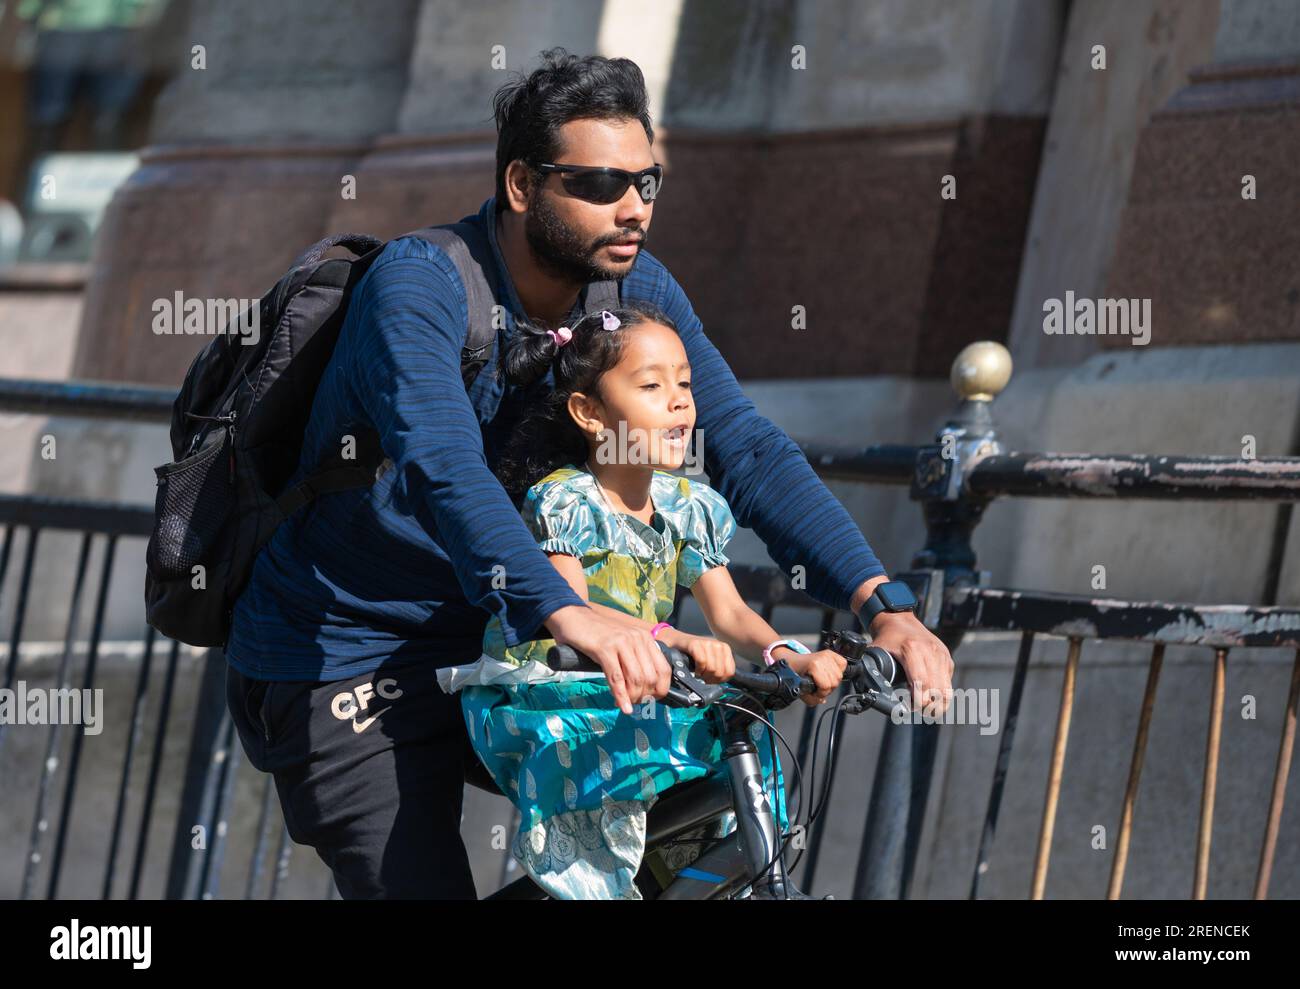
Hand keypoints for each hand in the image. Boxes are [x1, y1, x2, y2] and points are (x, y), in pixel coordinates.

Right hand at [544, 605, 670, 714]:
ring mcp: (621, 643)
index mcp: (645, 638)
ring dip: (632, 697)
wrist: (573, 617)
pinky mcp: (604, 649)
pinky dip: (621, 696)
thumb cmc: (597, 633)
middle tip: (634, 703)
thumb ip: (635, 659)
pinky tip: (621, 706)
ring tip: (625, 703)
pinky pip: (617, 678)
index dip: (661, 689)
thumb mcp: (623, 643)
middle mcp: (637, 639)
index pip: (664, 669)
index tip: (651, 700)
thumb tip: (645, 687)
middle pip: (651, 678)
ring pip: (636, 679)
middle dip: (644, 696)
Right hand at [663, 632, 735, 683]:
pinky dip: (697, 669)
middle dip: (709, 678)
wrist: (675, 643)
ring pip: (712, 668)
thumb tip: (722, 686)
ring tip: (698, 672)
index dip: (719, 680)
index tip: (710, 679)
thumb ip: (720, 671)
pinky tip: (694, 668)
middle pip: (720, 672)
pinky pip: (702, 662)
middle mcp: (718, 644)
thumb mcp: (711, 663)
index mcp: (725, 649)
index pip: (729, 672)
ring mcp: (707, 643)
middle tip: (702, 676)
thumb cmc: (694, 656)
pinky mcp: (696, 644)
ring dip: (702, 674)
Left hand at [783, 649, 846, 705]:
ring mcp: (827, 655)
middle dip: (827, 689)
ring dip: (832, 681)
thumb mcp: (800, 690)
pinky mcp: (831, 653)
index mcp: (814, 665)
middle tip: (819, 687)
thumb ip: (811, 700)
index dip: (821, 693)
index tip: (815, 692)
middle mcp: (822, 658)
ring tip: (823, 681)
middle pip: (834, 682)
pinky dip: (838, 671)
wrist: (793, 662)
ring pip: (839, 676)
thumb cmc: (796, 673)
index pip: (826, 686)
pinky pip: (843, 665)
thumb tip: (822, 700)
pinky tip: (829, 673)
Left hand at [868, 611, 953, 715]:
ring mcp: (940, 654)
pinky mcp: (946, 657)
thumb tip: (869, 692)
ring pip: (946, 688)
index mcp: (912, 650)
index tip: (910, 707)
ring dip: (938, 703)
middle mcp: (930, 651)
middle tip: (918, 711)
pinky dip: (942, 693)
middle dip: (929, 706)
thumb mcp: (876, 652)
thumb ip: (872, 671)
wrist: (899, 619)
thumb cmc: (887, 638)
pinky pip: (948, 681)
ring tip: (927, 709)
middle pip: (936, 690)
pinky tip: (931, 696)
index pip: (922, 683)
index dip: (918, 701)